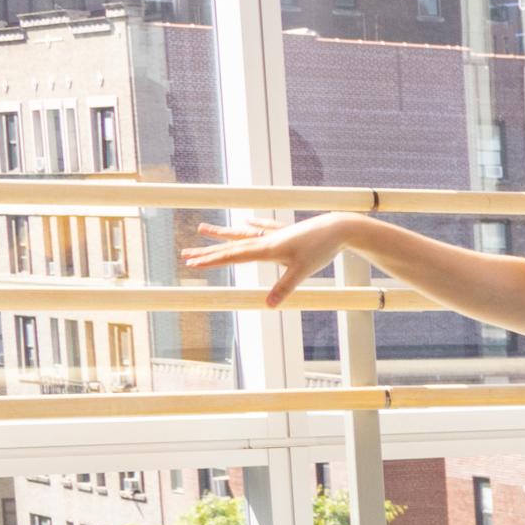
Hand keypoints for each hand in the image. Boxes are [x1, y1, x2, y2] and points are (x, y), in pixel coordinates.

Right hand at [182, 214, 362, 304]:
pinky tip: (244, 219)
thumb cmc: (321, 249)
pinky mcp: (286, 231)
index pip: (232, 257)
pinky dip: (252, 224)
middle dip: (207, 252)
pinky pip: (264, 226)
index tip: (191, 264)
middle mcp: (266, 239)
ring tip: (203, 229)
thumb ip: (284, 288)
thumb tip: (268, 305)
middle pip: (231, 246)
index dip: (211, 261)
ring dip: (222, 233)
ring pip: (242, 233)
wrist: (339, 228)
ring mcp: (275, 234)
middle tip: (185, 254)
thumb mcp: (302, 271)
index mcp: (266, 249)